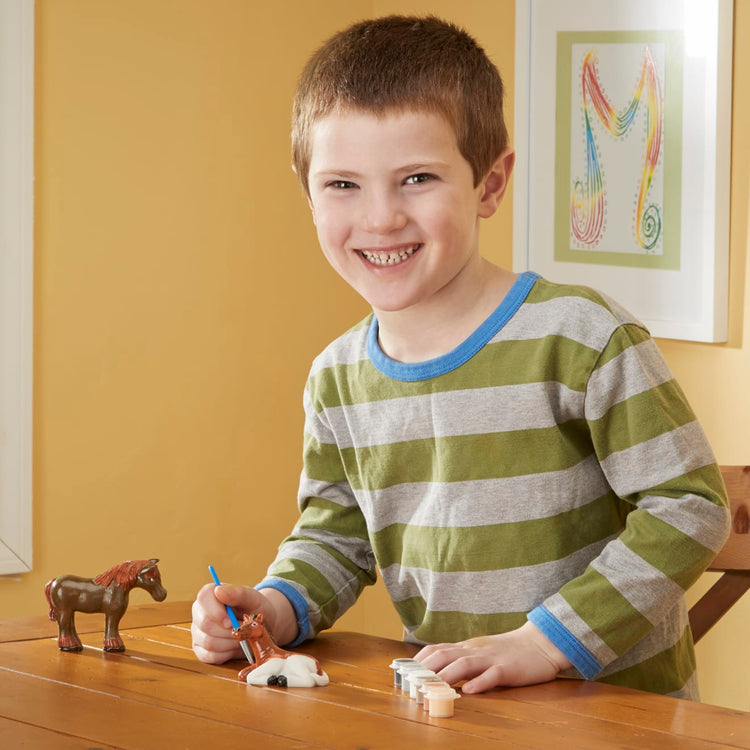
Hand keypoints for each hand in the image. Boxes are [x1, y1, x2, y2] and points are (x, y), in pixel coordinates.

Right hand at [191, 583, 296, 663]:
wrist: (260, 627)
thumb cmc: (255, 609)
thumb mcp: (253, 599)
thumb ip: (239, 593)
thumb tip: (218, 590)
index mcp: (210, 595)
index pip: (203, 598)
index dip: (217, 612)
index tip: (232, 621)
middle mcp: (200, 613)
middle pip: (205, 623)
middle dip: (229, 631)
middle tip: (243, 630)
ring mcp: (198, 632)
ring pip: (208, 642)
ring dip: (231, 642)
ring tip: (242, 637)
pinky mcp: (201, 650)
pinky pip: (210, 656)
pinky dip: (227, 653)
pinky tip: (235, 646)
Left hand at [414, 621, 571, 693]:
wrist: (539, 644)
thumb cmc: (506, 651)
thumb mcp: (479, 652)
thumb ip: (460, 659)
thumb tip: (435, 672)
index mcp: (466, 647)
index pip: (437, 650)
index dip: (419, 660)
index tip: (403, 671)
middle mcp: (474, 651)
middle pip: (445, 655)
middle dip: (426, 668)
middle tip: (411, 682)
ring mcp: (491, 659)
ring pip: (465, 664)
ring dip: (447, 675)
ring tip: (432, 687)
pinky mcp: (508, 669)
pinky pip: (493, 675)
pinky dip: (481, 682)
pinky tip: (471, 691)